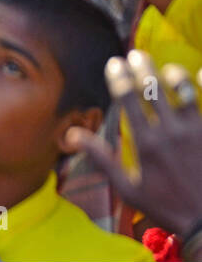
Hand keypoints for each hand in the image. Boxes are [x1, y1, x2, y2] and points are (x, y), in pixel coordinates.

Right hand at [68, 51, 201, 242]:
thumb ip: (102, 159)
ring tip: (167, 69)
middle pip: (154, 89)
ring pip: (186, 93)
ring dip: (174, 76)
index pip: (129, 99)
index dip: (119, 78)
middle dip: (143, 68)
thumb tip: (72, 135)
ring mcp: (196, 131)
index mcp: (147, 142)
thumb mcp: (127, 188)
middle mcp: (171, 131)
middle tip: (136, 55)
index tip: (114, 63)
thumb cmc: (165, 206)